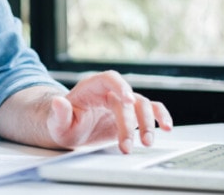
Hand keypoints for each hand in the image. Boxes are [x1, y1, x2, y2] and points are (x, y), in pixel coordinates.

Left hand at [46, 70, 171, 152]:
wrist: (71, 130)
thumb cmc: (63, 124)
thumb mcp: (57, 123)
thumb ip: (59, 113)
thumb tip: (57, 102)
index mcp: (91, 87)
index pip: (109, 78)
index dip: (120, 86)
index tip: (128, 100)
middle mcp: (110, 92)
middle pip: (127, 99)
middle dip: (130, 122)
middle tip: (127, 145)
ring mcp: (122, 103)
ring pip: (143, 105)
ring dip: (147, 123)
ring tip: (146, 142)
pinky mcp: (131, 115)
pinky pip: (151, 110)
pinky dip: (161, 117)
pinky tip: (167, 127)